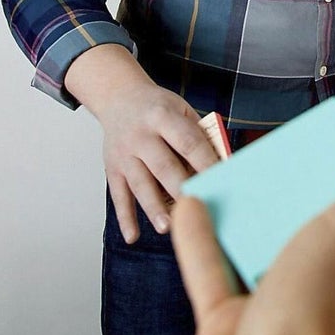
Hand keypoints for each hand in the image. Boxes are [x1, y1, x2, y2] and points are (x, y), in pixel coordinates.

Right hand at [92, 82, 219, 242]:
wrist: (118, 97)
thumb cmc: (158, 108)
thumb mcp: (181, 109)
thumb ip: (199, 135)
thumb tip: (223, 166)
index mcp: (162, 116)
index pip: (189, 142)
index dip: (205, 163)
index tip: (221, 182)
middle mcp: (141, 136)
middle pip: (163, 166)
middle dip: (180, 189)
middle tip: (197, 209)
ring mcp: (124, 154)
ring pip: (140, 184)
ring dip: (153, 207)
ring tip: (167, 227)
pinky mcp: (112, 169)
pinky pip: (118, 195)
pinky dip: (125, 218)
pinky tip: (133, 236)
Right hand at [168, 108, 334, 334]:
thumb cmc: (315, 328)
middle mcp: (327, 287)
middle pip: (318, 225)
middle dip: (304, 186)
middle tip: (286, 145)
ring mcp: (278, 307)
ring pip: (263, 246)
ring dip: (248, 210)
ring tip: (235, 169)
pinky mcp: (230, 325)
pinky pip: (214, 271)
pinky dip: (201, 239)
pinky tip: (193, 207)